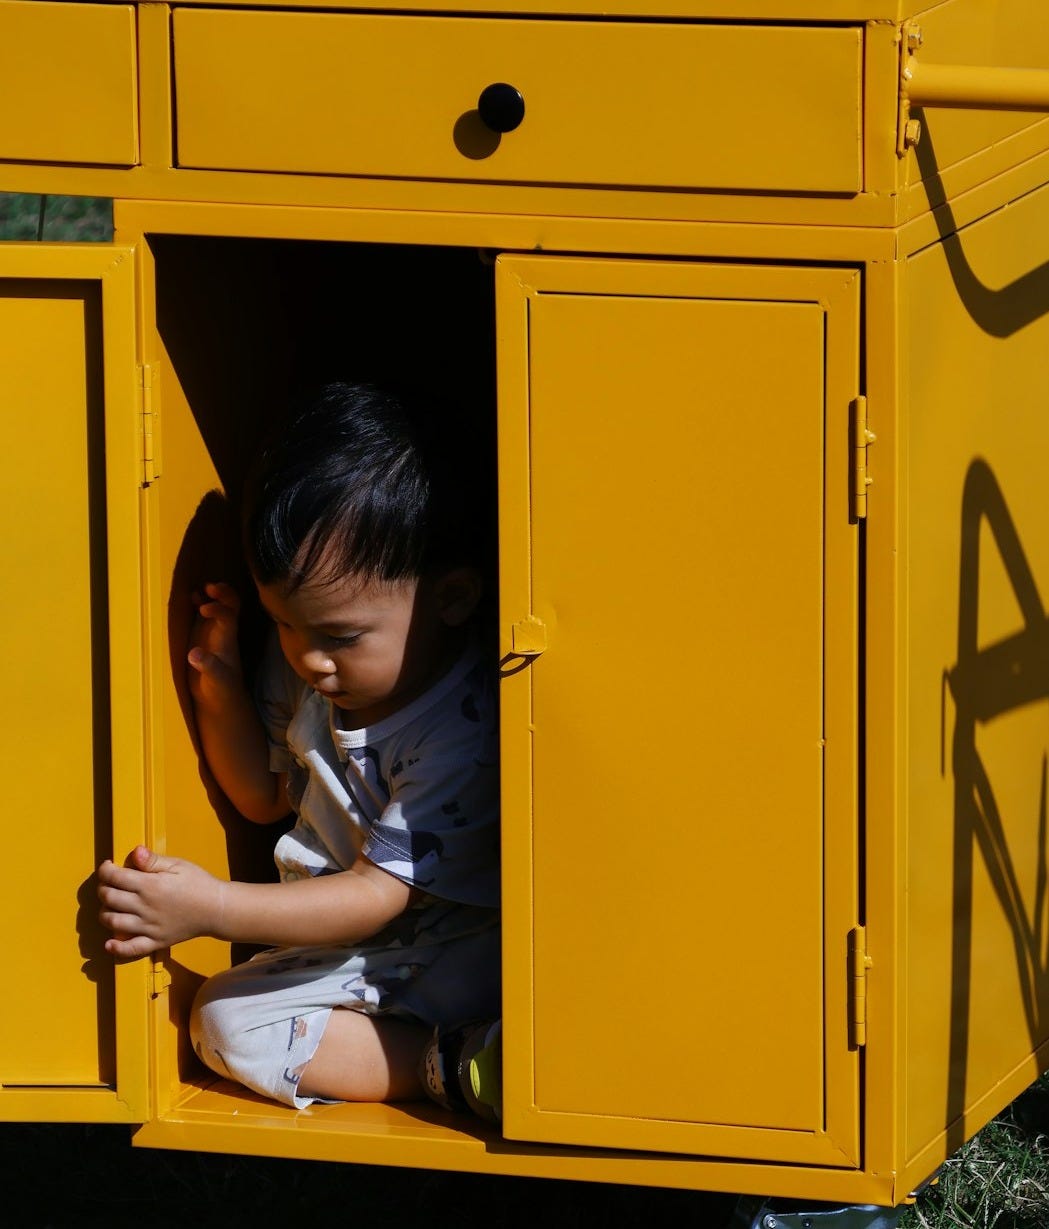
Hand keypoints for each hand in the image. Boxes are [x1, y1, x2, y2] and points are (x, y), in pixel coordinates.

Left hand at [97, 845, 225, 958]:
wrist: (217, 909)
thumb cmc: (199, 883)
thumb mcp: (179, 865)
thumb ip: (154, 860)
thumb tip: (135, 852)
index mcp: (149, 885)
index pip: (114, 877)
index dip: (105, 870)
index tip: (107, 867)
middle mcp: (144, 907)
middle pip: (109, 898)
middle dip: (103, 889)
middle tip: (109, 884)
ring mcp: (148, 927)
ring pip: (112, 922)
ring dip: (105, 912)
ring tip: (112, 906)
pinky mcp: (155, 942)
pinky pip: (130, 949)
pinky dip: (116, 948)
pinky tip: (110, 942)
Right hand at [187, 582, 243, 709]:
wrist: (220, 697)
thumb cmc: (222, 689)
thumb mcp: (217, 681)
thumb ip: (208, 666)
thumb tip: (193, 653)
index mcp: (227, 639)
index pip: (228, 616)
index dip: (218, 608)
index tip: (203, 608)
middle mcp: (222, 630)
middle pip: (230, 604)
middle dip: (222, 592)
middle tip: (208, 586)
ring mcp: (212, 630)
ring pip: (217, 605)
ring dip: (209, 594)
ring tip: (197, 589)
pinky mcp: (201, 634)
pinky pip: (202, 613)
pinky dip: (198, 603)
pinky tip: (190, 599)